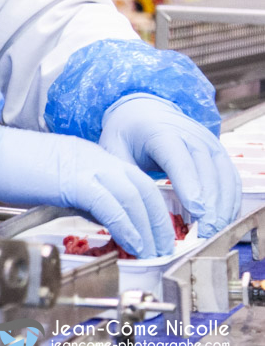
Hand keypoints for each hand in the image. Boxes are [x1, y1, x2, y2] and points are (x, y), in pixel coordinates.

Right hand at [0, 126, 174, 257]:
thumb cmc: (4, 164)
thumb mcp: (50, 178)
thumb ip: (76, 193)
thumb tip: (96, 216)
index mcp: (88, 154)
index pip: (134, 179)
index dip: (151, 207)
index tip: (155, 232)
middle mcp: (93, 156)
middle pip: (143, 186)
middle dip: (159, 220)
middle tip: (164, 247)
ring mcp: (84, 165)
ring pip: (134, 195)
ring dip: (149, 228)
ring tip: (153, 252)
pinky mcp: (71, 179)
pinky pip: (110, 204)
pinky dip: (127, 226)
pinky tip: (132, 243)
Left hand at [100, 95, 240, 235]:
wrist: (143, 112)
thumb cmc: (126, 134)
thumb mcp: (113, 149)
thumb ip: (122, 175)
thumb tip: (128, 207)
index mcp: (160, 132)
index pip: (178, 158)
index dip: (189, 184)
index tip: (196, 210)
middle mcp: (191, 134)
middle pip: (206, 169)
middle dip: (210, 204)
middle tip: (206, 233)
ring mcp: (208, 143)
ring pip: (224, 175)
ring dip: (223, 206)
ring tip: (214, 232)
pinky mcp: (218, 153)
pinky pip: (231, 179)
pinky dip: (230, 201)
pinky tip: (221, 222)